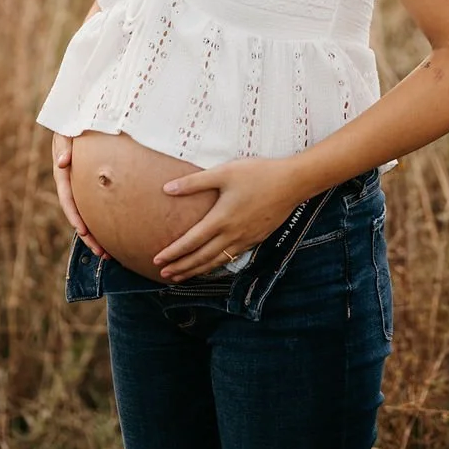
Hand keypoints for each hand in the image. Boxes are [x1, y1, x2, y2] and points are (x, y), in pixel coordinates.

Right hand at [51, 132, 107, 258]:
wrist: (81, 114)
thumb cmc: (74, 121)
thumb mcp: (66, 130)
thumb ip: (64, 145)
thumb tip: (63, 163)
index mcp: (63, 172)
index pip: (67, 197)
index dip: (74, 215)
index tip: (83, 231)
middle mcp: (72, 181)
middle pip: (79, 214)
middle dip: (89, 236)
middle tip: (102, 253)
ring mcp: (82, 184)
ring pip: (89, 213)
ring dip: (97, 234)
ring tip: (109, 253)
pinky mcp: (94, 183)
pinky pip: (99, 204)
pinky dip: (105, 220)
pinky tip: (117, 232)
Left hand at [153, 157, 306, 280]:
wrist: (292, 183)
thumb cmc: (258, 173)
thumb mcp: (224, 172)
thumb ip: (194, 182)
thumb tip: (167, 188)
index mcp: (221, 219)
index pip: (191, 242)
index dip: (173, 253)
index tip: (157, 260)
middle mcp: (232, 234)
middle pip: (201, 258)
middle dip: (181, 267)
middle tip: (163, 274)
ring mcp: (245, 239)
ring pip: (216, 262)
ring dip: (196, 271)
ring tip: (181, 276)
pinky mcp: (255, 239)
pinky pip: (231, 259)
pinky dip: (216, 266)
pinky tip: (210, 266)